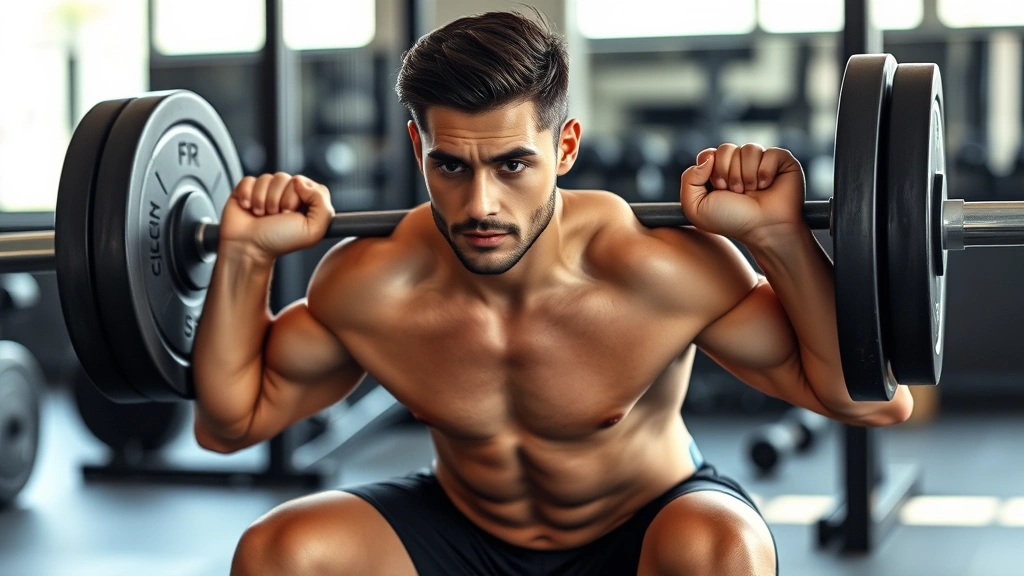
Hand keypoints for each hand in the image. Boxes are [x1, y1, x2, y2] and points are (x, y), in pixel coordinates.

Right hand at [218, 173, 334, 260]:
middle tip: (274, 217)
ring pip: (266, 178)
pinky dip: (247, 195)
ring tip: (261, 215)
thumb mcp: (313, 229)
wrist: (248, 248)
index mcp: (305, 201)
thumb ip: (321, 202)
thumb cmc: (279, 241)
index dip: (294, 197)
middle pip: (283, 178)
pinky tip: (248, 208)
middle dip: (277, 199)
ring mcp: (266, 191)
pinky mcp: (248, 190)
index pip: (304, 182)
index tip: (290, 214)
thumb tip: (299, 181)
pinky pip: (249, 180)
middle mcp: (286, 194)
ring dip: (261, 200)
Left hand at [679, 143, 805, 244]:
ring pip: (749, 149)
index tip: (719, 188)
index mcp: (718, 172)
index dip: (712, 170)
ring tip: (752, 191)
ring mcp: (760, 160)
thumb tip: (708, 157)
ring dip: (747, 175)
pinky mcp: (781, 160)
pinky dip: (766, 172)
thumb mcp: (696, 207)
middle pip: (726, 148)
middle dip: (729, 173)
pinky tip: (767, 186)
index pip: (708, 153)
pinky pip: (770, 153)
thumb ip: (689, 179)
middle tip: (737, 193)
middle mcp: (738, 164)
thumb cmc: (731, 221)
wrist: (763, 229)